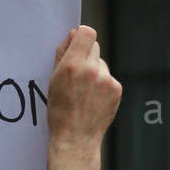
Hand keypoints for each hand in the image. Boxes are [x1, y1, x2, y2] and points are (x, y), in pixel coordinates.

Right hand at [47, 26, 120, 159]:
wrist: (75, 136)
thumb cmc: (60, 110)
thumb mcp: (53, 79)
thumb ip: (63, 54)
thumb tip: (74, 34)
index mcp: (72, 65)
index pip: (87, 33)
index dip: (82, 36)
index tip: (78, 43)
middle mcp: (91, 70)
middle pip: (94, 46)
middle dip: (86, 55)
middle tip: (77, 73)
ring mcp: (106, 80)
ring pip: (101, 63)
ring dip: (94, 71)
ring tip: (84, 91)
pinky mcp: (116, 89)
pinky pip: (109, 77)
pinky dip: (102, 84)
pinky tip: (93, 98)